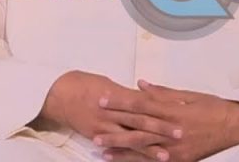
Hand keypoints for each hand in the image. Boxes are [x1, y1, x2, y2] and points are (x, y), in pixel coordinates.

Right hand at [37, 71, 182, 146]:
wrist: (59, 94)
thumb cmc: (85, 84)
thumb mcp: (110, 83)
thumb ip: (129, 93)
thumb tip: (146, 96)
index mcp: (118, 95)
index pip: (146, 101)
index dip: (163, 106)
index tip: (179, 110)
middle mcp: (113, 111)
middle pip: (141, 121)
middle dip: (161, 129)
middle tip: (179, 134)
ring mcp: (104, 125)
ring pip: (129, 138)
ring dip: (147, 148)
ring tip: (164, 156)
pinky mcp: (97, 136)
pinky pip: (115, 147)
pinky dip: (126, 155)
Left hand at [96, 80, 238, 161]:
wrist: (236, 128)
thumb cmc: (214, 108)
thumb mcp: (189, 94)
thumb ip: (162, 92)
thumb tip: (140, 85)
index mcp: (172, 109)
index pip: (140, 104)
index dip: (120, 102)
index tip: (103, 99)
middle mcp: (171, 129)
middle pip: (137, 126)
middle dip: (113, 125)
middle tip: (93, 124)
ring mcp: (174, 147)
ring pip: (141, 147)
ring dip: (119, 147)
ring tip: (99, 147)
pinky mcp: (178, 159)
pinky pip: (153, 161)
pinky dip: (136, 160)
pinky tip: (121, 160)